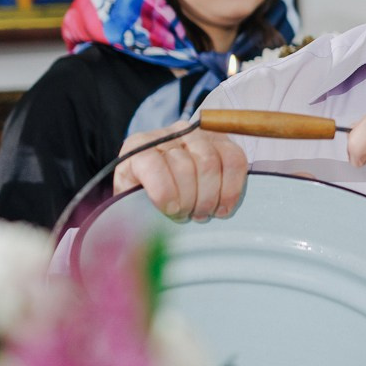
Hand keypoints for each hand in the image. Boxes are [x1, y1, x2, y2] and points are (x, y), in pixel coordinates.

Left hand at [114, 123, 247, 219]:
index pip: (152, 163)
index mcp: (139, 147)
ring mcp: (199, 136)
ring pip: (211, 163)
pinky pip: (235, 161)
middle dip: (189, 200)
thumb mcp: (131, 200)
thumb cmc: (146, 195)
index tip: (171, 210)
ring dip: (209, 197)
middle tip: (187, 216)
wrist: (164, 183)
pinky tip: (222, 206)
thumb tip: (140, 230)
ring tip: (201, 213)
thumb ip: (132, 210)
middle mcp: (169, 135)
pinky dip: (231, 189)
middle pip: (186, 166)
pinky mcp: (223, 142)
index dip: (163, 191)